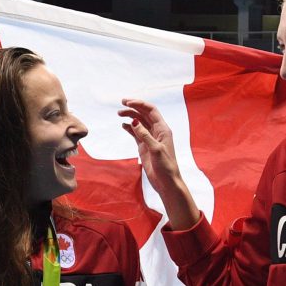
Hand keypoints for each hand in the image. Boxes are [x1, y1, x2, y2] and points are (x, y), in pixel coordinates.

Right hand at [119, 97, 200, 229]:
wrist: (166, 182)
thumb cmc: (166, 167)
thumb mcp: (155, 150)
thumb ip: (145, 135)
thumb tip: (134, 121)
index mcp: (163, 129)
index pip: (151, 111)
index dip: (140, 104)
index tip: (127, 102)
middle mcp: (157, 131)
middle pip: (144, 114)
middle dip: (134, 107)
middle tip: (121, 103)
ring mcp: (150, 139)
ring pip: (139, 122)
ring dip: (130, 116)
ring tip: (119, 114)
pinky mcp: (144, 146)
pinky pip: (136, 133)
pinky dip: (129, 127)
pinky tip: (123, 125)